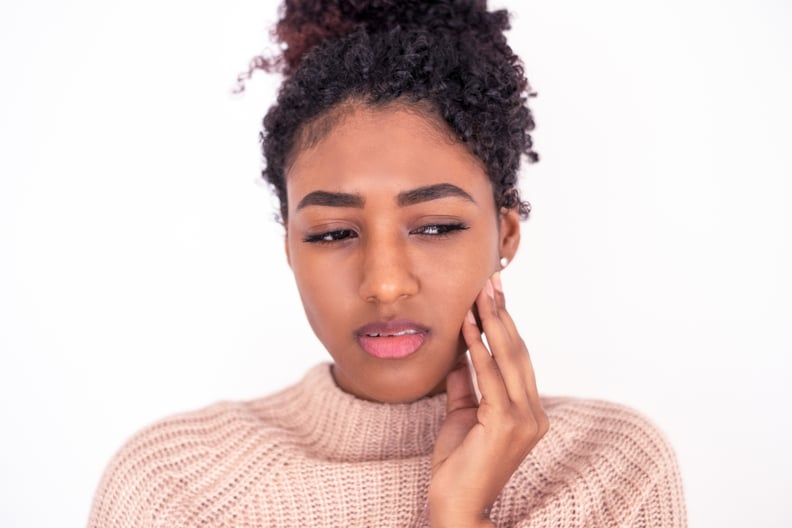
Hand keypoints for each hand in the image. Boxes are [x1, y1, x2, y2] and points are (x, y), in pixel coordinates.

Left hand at [428, 272, 547, 527]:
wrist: (457, 507)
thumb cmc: (458, 466)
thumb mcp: (461, 416)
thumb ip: (466, 384)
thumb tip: (460, 352)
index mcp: (528, 411)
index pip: (517, 359)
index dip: (505, 324)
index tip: (494, 294)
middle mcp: (533, 414)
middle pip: (517, 352)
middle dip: (502, 314)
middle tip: (491, 281)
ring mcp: (525, 420)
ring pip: (508, 359)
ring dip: (492, 323)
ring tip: (481, 293)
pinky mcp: (507, 425)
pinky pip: (491, 378)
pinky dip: (479, 349)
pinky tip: (468, 326)